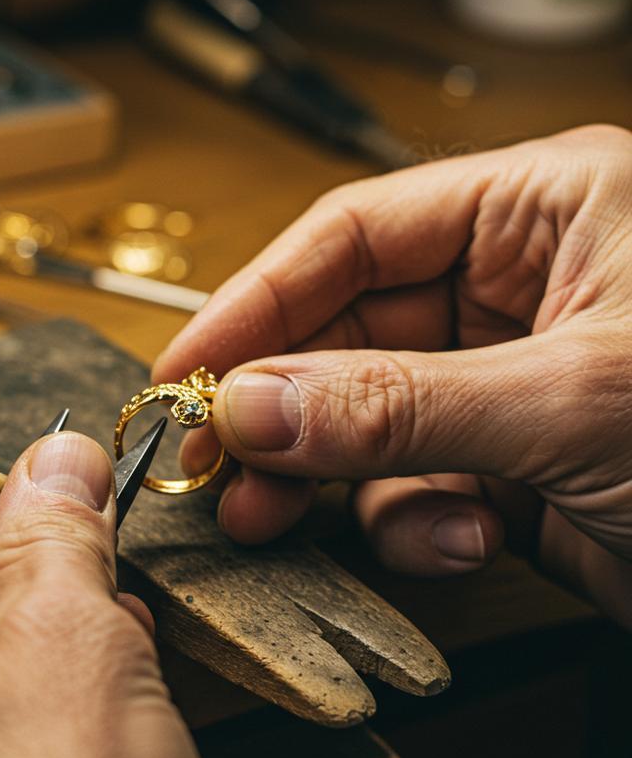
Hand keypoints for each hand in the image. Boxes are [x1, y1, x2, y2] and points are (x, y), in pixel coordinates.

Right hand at [155, 125, 631, 626]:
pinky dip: (417, 528)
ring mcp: (508, 391)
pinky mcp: (515, 473)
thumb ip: (398, 403)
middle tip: (213, 468)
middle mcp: (515, 296)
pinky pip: (417, 493)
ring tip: (278, 521)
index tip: (183, 374)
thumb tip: (253, 404)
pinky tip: (464, 541)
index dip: (253, 304)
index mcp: (542, 216)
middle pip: (343, 338)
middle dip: (279, 410)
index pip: (352, 237)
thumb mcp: (574, 403)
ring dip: (330, 483)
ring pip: (368, 427)